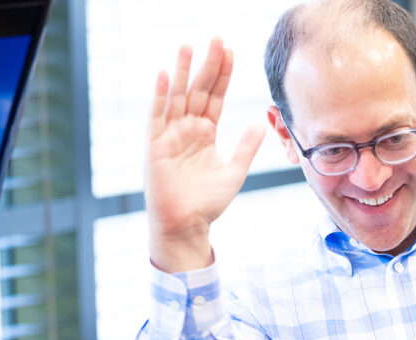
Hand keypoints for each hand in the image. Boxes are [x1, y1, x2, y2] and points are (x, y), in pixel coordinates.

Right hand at [146, 38, 265, 272]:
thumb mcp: (234, 172)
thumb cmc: (208, 203)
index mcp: (206, 133)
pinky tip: (166, 74)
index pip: (215, 97)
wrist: (186, 225)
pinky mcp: (155, 145)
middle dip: (208, 65)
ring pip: (178, 96)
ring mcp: (170, 135)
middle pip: (199, 90)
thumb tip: (261, 121)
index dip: (223, 75)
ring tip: (188, 45)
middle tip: (216, 38)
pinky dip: (161, 95)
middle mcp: (187, 129)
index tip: (231, 51)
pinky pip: (157, 115)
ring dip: (183, 71)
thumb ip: (246, 147)